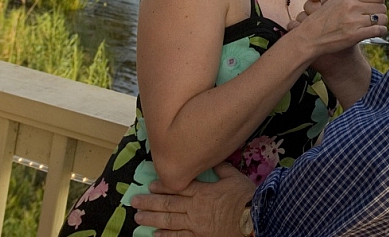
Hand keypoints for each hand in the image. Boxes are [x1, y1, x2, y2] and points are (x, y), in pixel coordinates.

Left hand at [131, 163, 255, 236]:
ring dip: (152, 219)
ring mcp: (196, 225)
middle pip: (168, 205)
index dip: (163, 187)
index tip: (150, 186)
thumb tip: (212, 158)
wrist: (254, 219)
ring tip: (138, 217)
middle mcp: (195, 208)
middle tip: (134, 202)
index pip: (178, 188)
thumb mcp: (234, 177)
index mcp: (202, 192)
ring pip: (169, 221)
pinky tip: (155, 234)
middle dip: (149, 203)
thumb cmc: (245, 197)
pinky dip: (165, 236)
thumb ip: (221, 168)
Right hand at [288, 0, 386, 56]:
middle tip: (376, 18)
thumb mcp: (335, 3)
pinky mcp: (355, 35)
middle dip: (381, 13)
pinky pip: (378, 30)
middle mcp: (352, 6)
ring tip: (377, 26)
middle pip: (382, 6)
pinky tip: (377, 33)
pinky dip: (381, 31)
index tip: (376, 6)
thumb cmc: (322, 20)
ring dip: (382, 23)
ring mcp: (354, 21)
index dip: (379, 1)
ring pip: (382, 18)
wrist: (310, 37)